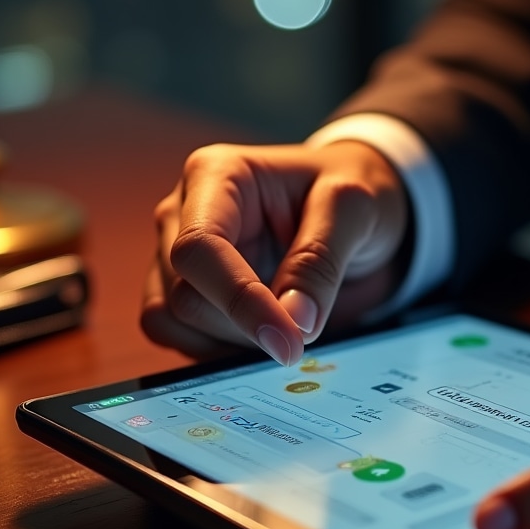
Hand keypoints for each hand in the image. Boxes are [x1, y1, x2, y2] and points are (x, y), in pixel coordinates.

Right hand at [141, 140, 408, 363]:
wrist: (353, 213)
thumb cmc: (347, 196)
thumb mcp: (354, 210)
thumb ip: (320, 260)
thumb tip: (295, 320)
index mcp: (216, 175)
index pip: (201, 247)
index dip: (240, 300)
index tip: (289, 340)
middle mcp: (183, 213)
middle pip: (185, 294)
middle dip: (246, 326)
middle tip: (303, 331)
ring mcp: (175, 256)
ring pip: (175, 322)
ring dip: (234, 342)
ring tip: (287, 324)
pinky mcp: (182, 293)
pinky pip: (181, 340)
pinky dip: (221, 353)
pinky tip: (263, 336)